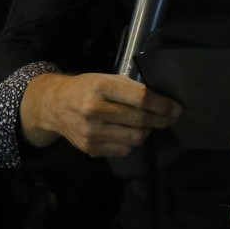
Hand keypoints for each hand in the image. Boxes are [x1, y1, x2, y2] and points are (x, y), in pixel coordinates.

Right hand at [20, 72, 180, 156]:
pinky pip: (124, 149)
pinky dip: (132, 142)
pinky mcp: (90, 148)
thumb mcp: (105, 79)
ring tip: (149, 124)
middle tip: (170, 118)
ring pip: (135, 138)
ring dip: (148, 131)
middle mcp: (94, 110)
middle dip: (161, 120)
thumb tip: (162, 101)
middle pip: (140, 120)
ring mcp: (92, 132)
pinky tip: (130, 132)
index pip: (140, 98)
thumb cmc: (86, 88)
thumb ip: (130, 88)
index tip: (175, 107)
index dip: (162, 104)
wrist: (54, 106)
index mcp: (100, 87)